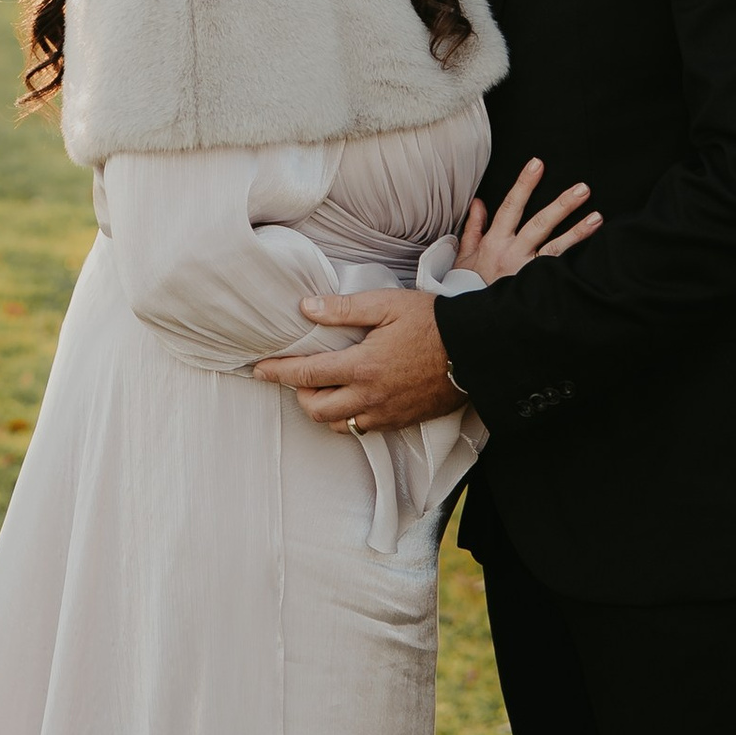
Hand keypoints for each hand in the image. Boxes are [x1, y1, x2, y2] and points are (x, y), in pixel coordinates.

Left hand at [253, 286, 457, 434]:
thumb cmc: (432, 322)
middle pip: (316, 408)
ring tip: (326, 388)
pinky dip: (349, 418)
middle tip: (299, 376)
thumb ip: (343, 309)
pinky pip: (363, 429)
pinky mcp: (401, 422)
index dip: (277, 372)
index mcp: (361, 366)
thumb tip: (306, 308)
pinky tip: (354, 399)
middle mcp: (369, 397)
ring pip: (338, 425)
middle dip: (299, 394)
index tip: (259, 369)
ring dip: (324, 409)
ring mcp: (386, 414)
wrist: (476, 351)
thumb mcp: (386, 305)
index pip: (305, 375)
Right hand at [450, 158, 602, 282]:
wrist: (472, 319)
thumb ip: (474, 227)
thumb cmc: (467, 286)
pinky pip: (558, 274)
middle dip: (562, 205)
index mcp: (495, 242)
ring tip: (597, 218)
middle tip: (583, 188)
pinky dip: (575, 264)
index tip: (537, 164)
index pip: (511, 206)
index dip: (524, 184)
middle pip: (540, 224)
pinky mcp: (536, 288)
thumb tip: (479, 202)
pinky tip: (593, 255)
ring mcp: (526, 272)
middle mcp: (512, 254)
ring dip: (578, 232)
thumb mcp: (464, 255)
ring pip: (555, 248)